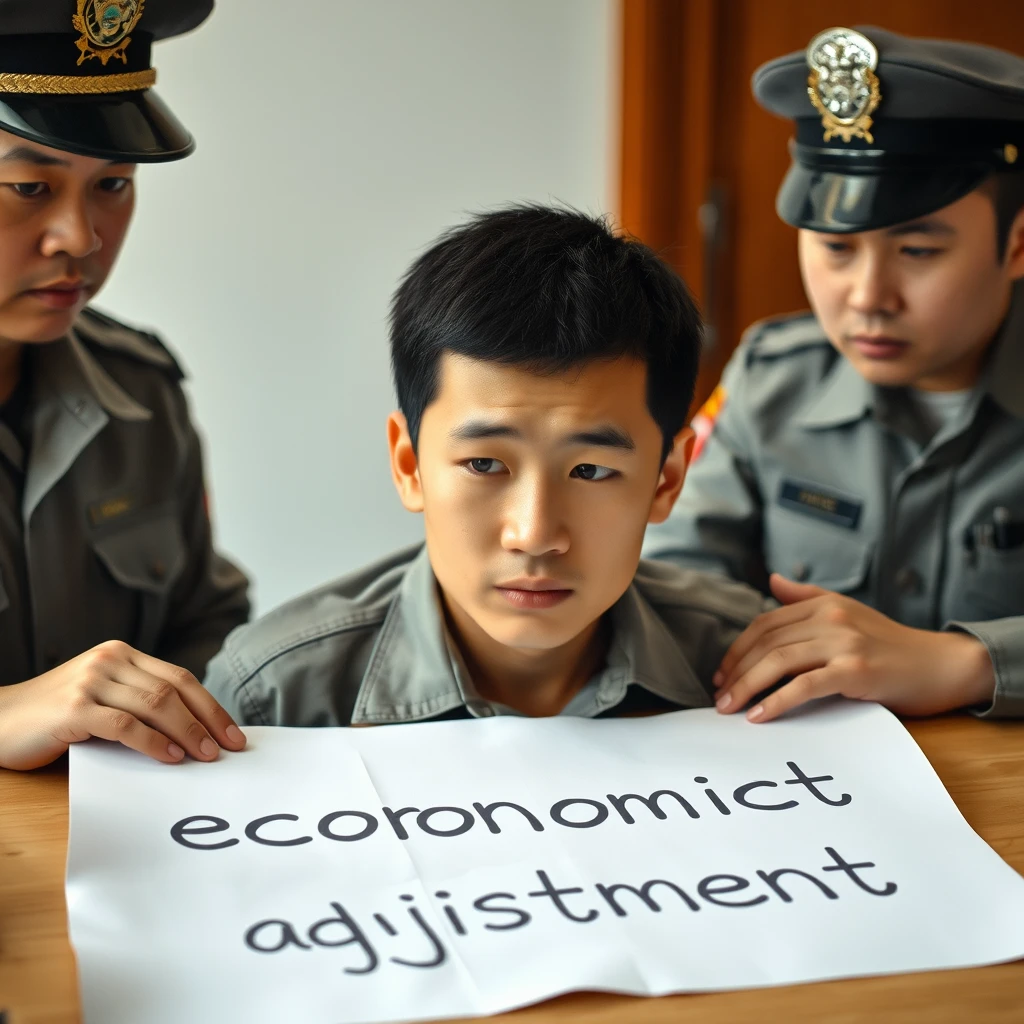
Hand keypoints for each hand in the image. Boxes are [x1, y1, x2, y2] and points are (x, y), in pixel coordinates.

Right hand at [0, 640, 246, 769]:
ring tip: (205, 756)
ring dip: (186, 733)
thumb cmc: (55, 716)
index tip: (234, 733)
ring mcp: (91, 681)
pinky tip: (170, 757)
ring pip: (155, 704)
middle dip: (207, 721)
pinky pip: (125, 724)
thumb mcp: (102, 698)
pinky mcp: (74, 707)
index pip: (181, 678)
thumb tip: (194, 732)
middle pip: (174, 689)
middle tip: (227, 749)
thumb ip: (138, 702)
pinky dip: (153, 741)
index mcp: (122, 654)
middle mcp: (110, 660)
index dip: (211, 706)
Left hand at [713, 575, 994, 722]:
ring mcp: (843, 643)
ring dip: (747, 687)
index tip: (722, 674)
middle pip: (767, 643)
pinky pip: (804, 686)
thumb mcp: (848, 611)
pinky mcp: (855, 671)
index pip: (765, 624)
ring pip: (778, 662)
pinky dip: (776, 701)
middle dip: (737, 671)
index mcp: (823, 604)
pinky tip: (759, 716)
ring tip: (729, 708)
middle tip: (719, 697)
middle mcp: (830, 618)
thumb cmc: (892, 644)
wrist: (942, 664)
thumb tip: (772, 580)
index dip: (738, 649)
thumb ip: (807, 597)